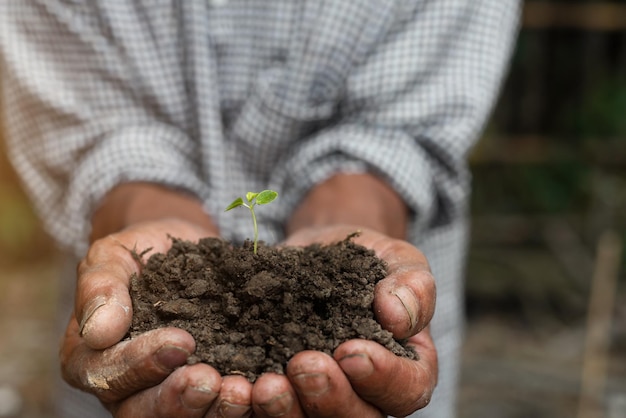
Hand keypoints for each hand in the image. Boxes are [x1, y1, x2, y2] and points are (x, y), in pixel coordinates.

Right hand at [61, 218, 246, 415]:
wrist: (181, 251)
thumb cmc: (140, 254)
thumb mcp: (113, 257)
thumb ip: (100, 287)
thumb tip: (98, 331)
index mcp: (91, 360)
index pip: (108, 374)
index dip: (143, 363)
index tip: (181, 341)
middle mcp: (125, 388)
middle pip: (143, 412)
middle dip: (179, 399)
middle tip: (211, 380)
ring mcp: (165, 392)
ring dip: (213, 410)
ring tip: (240, 392)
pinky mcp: (204, 389)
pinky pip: (215, 407)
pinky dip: (238, 405)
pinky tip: (260, 389)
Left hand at [245, 226, 436, 417]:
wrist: (322, 253)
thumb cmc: (369, 261)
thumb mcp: (400, 261)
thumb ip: (412, 286)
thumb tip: (397, 317)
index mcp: (406, 368)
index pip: (406, 389)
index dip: (381, 378)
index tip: (351, 352)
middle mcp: (366, 393)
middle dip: (328, 396)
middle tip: (302, 364)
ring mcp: (322, 396)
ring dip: (287, 410)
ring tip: (265, 385)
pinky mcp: (285, 390)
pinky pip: (270, 410)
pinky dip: (252, 405)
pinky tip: (237, 387)